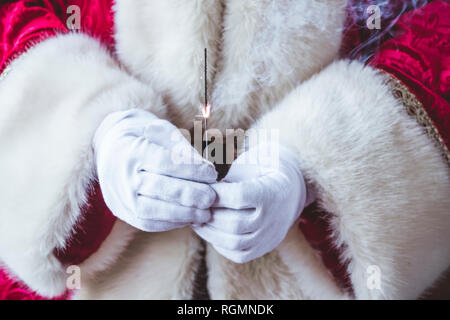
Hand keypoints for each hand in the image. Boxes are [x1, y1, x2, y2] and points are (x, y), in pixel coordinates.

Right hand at [94, 109, 217, 231]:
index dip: (191, 169)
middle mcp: (121, 175)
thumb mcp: (162, 131)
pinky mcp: (121, 211)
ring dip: (182, 214)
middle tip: (212, 197)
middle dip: (189, 194)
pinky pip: (147, 223)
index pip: (164, 162)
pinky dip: (171, 222)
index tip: (212, 174)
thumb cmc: (145, 136)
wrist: (110, 147)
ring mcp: (119, 196)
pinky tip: (189, 218)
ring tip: (205, 213)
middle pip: (158, 187)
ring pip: (151, 211)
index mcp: (131, 150)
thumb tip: (206, 169)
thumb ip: (182, 148)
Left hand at [194, 144, 311, 262]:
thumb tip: (204, 190)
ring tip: (199, 219)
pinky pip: (239, 254)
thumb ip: (229, 176)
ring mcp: (270, 236)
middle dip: (210, 215)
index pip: (238, 196)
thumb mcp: (249, 162)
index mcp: (271, 191)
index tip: (204, 188)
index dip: (216, 193)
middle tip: (196, 206)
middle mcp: (273, 217)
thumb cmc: (262, 170)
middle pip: (235, 223)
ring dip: (210, 232)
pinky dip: (220, 245)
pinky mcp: (264, 247)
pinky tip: (211, 231)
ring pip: (235, 242)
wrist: (290, 188)